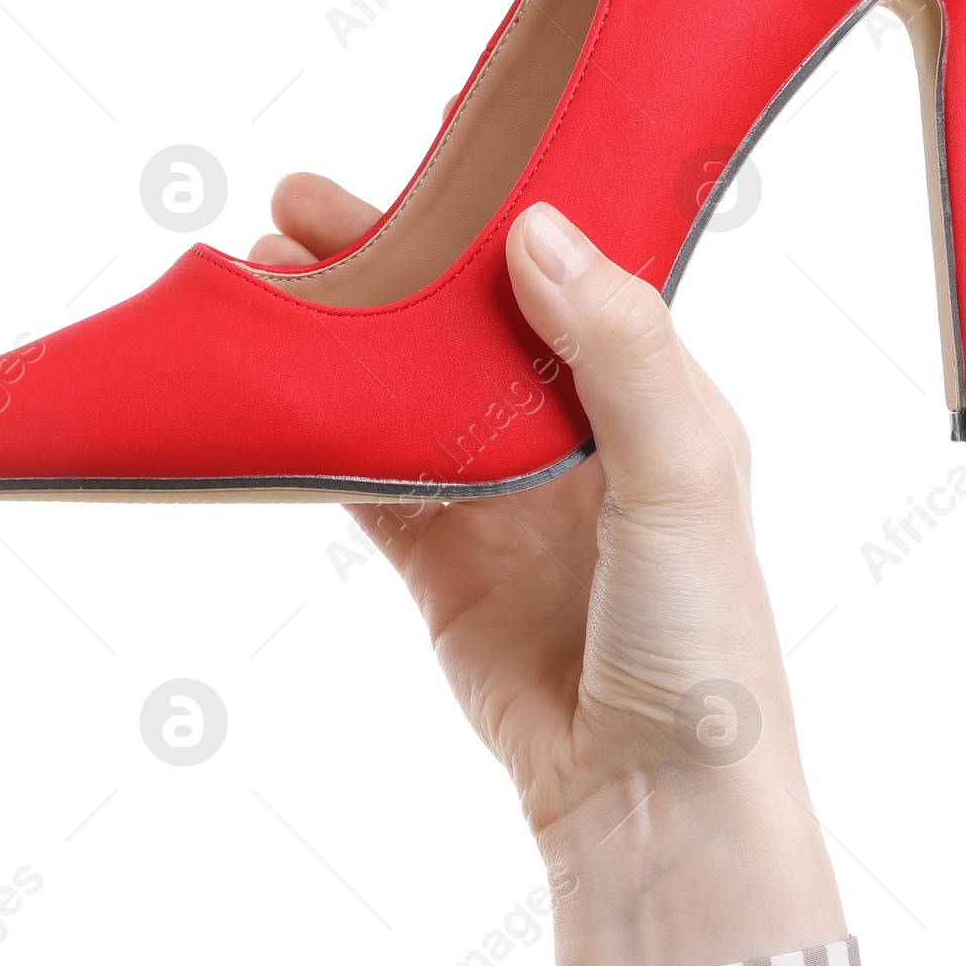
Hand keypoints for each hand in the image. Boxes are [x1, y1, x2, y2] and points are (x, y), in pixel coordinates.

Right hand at [251, 176, 845, 965]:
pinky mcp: (442, 562)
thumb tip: (536, 231)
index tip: (417, 164)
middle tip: (294, 211)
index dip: (490, 212)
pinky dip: (317, 436)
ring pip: (404, 390)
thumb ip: (620, 350)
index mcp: (651, 393)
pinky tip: (269, 390)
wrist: (654, 801)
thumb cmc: (704, 643)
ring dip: (340, 339)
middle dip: (387, 261)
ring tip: (261, 281)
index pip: (561, 272)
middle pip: (463, 321)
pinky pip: (368, 479)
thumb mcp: (687, 476)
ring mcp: (500, 498)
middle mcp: (573, 434)